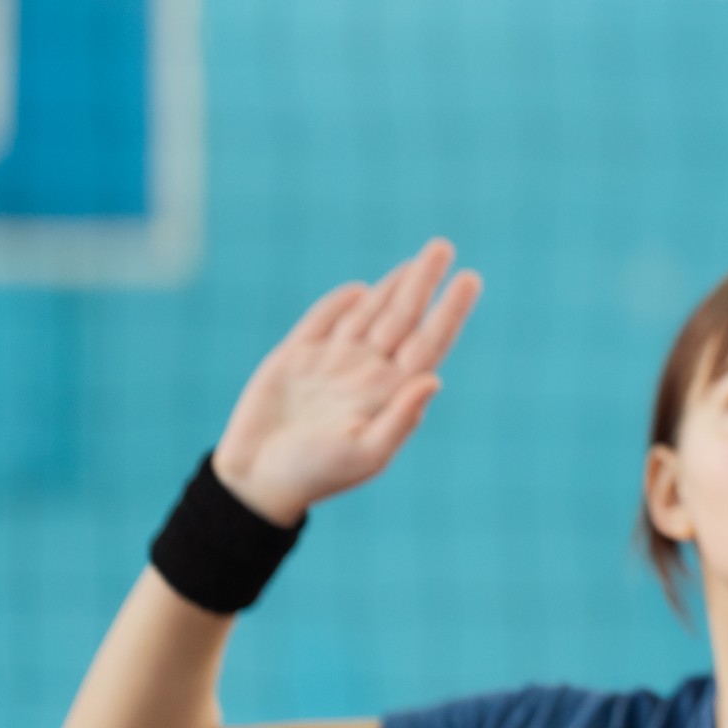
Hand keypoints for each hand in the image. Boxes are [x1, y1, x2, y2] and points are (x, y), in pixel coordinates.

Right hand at [212, 238, 481, 525]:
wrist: (256, 480)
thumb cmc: (316, 474)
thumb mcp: (365, 452)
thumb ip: (401, 418)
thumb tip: (434, 380)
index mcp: (389, 391)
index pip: (429, 341)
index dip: (451, 310)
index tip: (471, 278)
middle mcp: (366, 371)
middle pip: (403, 316)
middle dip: (423, 281)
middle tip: (444, 247)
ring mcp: (331, 362)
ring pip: (369, 313)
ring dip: (392, 285)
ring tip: (419, 261)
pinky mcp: (295, 358)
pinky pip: (322, 322)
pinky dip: (340, 304)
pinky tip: (360, 289)